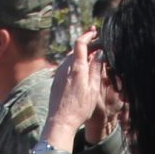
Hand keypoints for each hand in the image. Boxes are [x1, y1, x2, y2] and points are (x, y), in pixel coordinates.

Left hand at [41, 29, 103, 151]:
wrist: (60, 121)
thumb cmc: (80, 108)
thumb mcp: (93, 89)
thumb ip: (95, 69)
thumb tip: (99, 53)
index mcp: (76, 68)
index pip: (80, 44)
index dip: (87, 35)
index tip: (94, 32)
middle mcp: (65, 68)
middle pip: (74, 50)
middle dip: (85, 45)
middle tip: (96, 45)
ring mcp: (58, 74)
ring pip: (69, 58)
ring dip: (79, 55)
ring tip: (90, 58)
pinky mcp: (55, 81)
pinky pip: (65, 67)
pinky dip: (74, 64)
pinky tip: (80, 71)